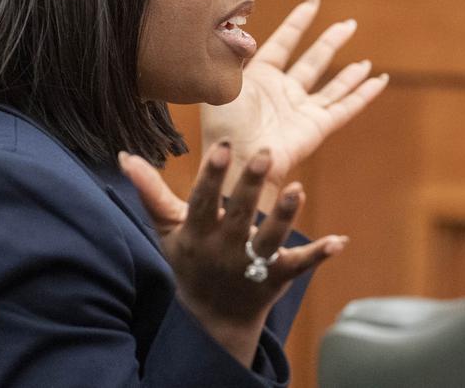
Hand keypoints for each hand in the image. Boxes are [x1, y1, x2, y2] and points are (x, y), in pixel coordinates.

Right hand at [120, 143, 346, 366]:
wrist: (210, 319)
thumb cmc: (187, 261)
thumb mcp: (165, 229)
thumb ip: (149, 192)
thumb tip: (124, 156)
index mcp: (197, 233)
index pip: (203, 200)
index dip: (213, 174)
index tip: (224, 145)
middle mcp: (224, 249)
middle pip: (240, 214)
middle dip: (251, 185)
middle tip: (266, 153)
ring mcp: (251, 265)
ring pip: (270, 240)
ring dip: (285, 216)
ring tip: (298, 188)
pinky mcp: (275, 279)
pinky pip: (298, 266)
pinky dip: (319, 255)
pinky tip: (339, 241)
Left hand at [202, 0, 388, 207]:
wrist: (236, 159)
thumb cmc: (224, 124)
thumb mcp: (224, 81)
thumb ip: (235, 54)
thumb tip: (239, 26)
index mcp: (260, 78)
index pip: (283, 44)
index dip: (298, 23)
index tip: (313, 3)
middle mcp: (283, 92)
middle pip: (313, 61)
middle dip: (330, 42)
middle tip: (349, 24)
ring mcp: (302, 109)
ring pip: (333, 85)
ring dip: (350, 72)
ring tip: (366, 61)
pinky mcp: (317, 126)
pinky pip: (346, 106)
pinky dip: (364, 94)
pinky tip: (379, 80)